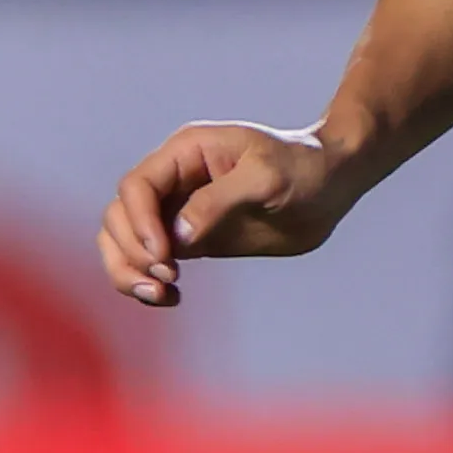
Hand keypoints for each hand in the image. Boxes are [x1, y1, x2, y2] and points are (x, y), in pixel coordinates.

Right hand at [98, 120, 351, 305]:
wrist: (333, 184)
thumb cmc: (305, 167)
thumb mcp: (266, 176)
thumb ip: (219, 201)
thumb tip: (176, 236)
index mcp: (184, 154)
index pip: (137, 187)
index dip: (139, 222)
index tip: (164, 254)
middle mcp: (171, 182)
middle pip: (118, 217)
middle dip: (131, 251)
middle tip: (166, 277)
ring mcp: (177, 212)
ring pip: (124, 243)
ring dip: (129, 272)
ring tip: (160, 294)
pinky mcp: (188, 240)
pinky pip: (150, 263)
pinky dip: (148, 283)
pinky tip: (171, 297)